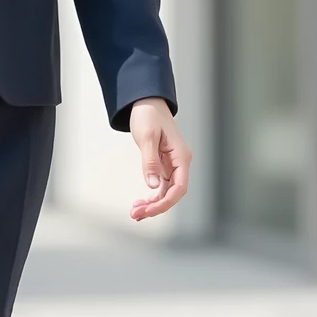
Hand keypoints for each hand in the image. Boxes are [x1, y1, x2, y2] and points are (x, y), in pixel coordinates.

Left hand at [128, 98, 190, 221]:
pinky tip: (140, 203)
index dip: (166, 202)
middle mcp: (180, 163)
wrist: (146, 102)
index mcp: (181, 156)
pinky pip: (160, 186)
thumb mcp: (147, 137)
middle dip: (156, 207)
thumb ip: (150, 162)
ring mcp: (172, 165)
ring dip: (152, 204)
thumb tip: (153, 185)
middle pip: (173, 193)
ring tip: (135, 212)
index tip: (149, 210)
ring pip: (166, 192)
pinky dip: (151, 196)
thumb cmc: (148, 115)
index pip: (180, 187)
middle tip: (135, 215)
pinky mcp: (163, 165)